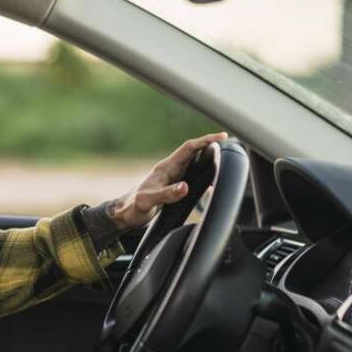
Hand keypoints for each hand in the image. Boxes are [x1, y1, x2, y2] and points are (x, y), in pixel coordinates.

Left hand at [107, 132, 228, 230]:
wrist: (124, 214)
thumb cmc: (133, 207)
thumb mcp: (148, 202)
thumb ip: (167, 194)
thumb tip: (185, 187)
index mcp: (165, 168)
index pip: (188, 149)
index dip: (205, 141)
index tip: (221, 137)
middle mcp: (169, 169)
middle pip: (193, 152)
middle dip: (210, 145)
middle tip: (227, 143)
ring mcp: (172, 177)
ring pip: (193, 162)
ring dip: (207, 158)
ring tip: (222, 156)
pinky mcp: (172, 186)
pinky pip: (191, 174)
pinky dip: (203, 173)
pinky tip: (210, 179)